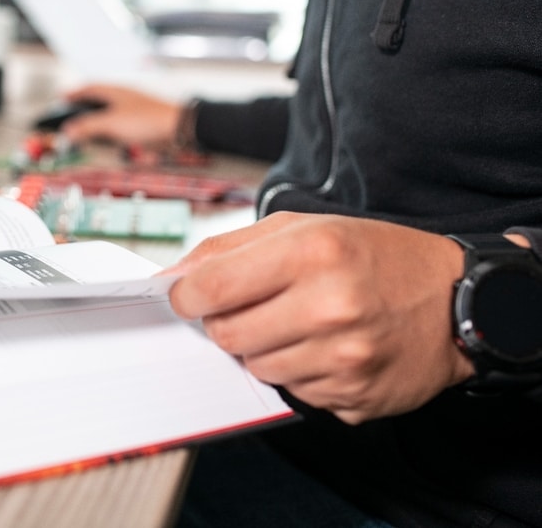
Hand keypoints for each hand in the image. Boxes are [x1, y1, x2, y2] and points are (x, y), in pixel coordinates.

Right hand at [60, 84, 179, 146]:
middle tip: (71, 121)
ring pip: (109, 115)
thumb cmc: (148, 120)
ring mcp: (134, 111)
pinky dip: (110, 133)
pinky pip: (120, 127)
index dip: (74, 93)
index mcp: (115, 91)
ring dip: (97, 124)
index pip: (89, 88)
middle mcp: (124, 98)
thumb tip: (69, 130)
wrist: (179, 129)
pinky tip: (109, 141)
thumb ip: (88, 127)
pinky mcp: (142, 124)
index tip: (62, 98)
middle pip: (98, 102)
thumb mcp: (111, 123)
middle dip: (84, 112)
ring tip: (86, 134)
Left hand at [163, 211, 475, 423]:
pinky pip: (294, 393)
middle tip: (252, 307)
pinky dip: (298, 373)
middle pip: (226, 334)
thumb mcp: (302, 227)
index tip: (186, 297)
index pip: (211, 288)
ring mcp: (345, 358)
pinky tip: (325, 348)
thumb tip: (169, 279)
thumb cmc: (373, 256)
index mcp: (312, 252)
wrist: (455, 300)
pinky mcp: (356, 397)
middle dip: (225, 322)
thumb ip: (227, 249)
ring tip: (298, 324)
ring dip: (263, 349)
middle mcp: (330, 306)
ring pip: (256, 368)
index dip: (185, 296)